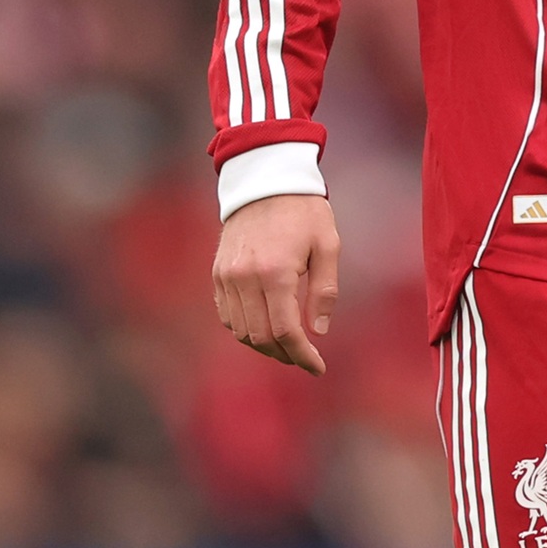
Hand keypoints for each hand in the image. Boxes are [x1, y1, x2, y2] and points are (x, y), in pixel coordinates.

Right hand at [213, 193, 340, 374]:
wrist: (265, 180)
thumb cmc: (304, 212)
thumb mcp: (328, 246)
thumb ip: (325, 291)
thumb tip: (318, 331)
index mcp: (276, 272)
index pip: (285, 331)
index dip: (303, 356)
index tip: (318, 367)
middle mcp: (245, 278)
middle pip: (261, 338)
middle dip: (285, 355)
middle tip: (305, 358)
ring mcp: (227, 276)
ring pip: (241, 331)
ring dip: (264, 346)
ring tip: (288, 346)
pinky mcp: (218, 273)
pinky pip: (227, 315)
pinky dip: (245, 329)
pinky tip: (265, 327)